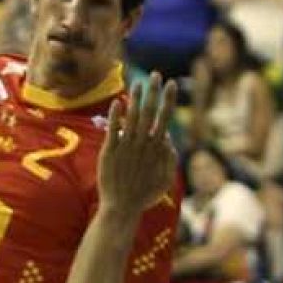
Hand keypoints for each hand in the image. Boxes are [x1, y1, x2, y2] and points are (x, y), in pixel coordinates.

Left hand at [98, 72, 176, 218]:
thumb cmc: (144, 195)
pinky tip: (117, 102)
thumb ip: (170, 159)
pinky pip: (113, 129)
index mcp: (158, 150)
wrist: (122, 208)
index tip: (171, 83)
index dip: (168, 100)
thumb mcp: (165, 180)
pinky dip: (116, 116)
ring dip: (136, 98)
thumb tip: (169, 139)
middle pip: (151, 113)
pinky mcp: (110, 151)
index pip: (165, 118)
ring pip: (132, 117)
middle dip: (154, 92)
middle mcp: (143, 145)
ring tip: (138, 83)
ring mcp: (127, 147)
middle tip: (156, 75)